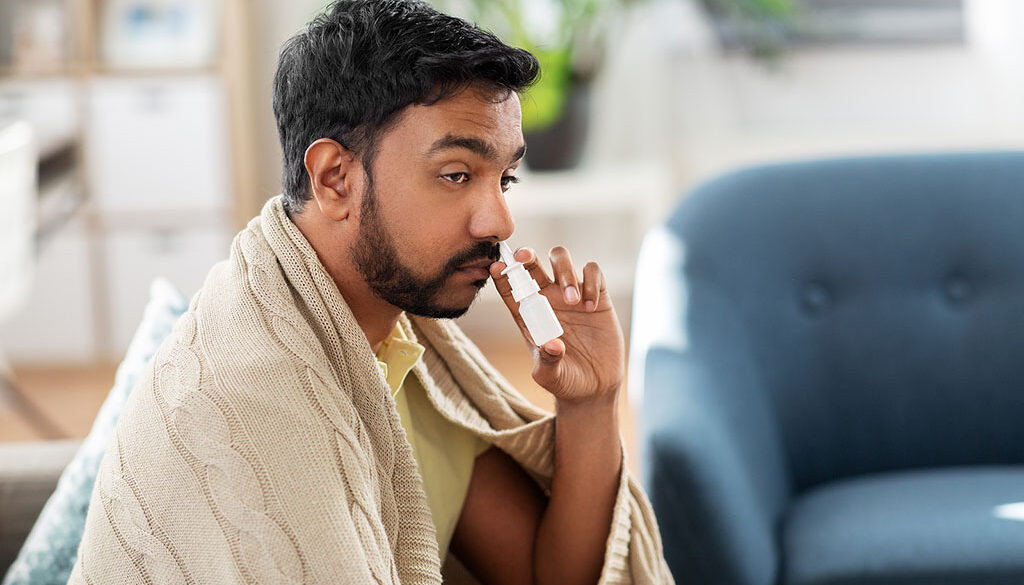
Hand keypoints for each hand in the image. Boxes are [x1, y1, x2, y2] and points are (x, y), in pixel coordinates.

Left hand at [490, 246, 624, 403]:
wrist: (595, 387)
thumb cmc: (565, 381)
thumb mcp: (551, 377)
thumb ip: (547, 362)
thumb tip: (552, 345)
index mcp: (528, 314)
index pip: (509, 287)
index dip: (501, 273)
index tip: (497, 267)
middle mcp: (547, 299)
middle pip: (531, 263)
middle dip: (526, 255)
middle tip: (525, 258)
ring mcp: (571, 295)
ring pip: (561, 260)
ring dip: (564, 273)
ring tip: (572, 301)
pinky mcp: (597, 296)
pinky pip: (593, 272)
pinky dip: (592, 283)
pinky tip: (591, 308)